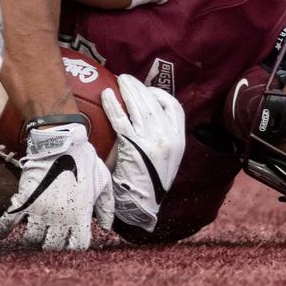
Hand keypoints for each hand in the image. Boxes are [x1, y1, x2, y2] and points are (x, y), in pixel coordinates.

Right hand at [0, 123, 113, 250]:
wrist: (60, 140)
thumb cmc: (84, 159)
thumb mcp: (103, 180)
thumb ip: (106, 206)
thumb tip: (106, 226)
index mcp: (81, 214)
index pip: (77, 246)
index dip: (74, 247)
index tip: (70, 242)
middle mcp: (61, 217)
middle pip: (53, 246)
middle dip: (52, 244)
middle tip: (50, 238)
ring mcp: (41, 210)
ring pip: (33, 238)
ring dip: (33, 238)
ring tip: (34, 232)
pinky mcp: (25, 199)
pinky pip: (10, 221)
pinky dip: (4, 230)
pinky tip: (1, 235)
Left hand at [100, 74, 185, 231]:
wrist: (140, 206)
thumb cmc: (146, 183)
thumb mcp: (163, 161)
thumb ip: (158, 141)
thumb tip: (142, 120)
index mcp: (178, 140)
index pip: (174, 107)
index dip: (159, 94)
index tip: (147, 90)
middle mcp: (168, 138)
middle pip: (154, 102)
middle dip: (139, 87)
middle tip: (126, 79)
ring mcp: (152, 142)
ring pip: (139, 107)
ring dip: (128, 90)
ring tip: (118, 81)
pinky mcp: (134, 147)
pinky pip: (122, 120)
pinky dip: (114, 105)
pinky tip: (106, 95)